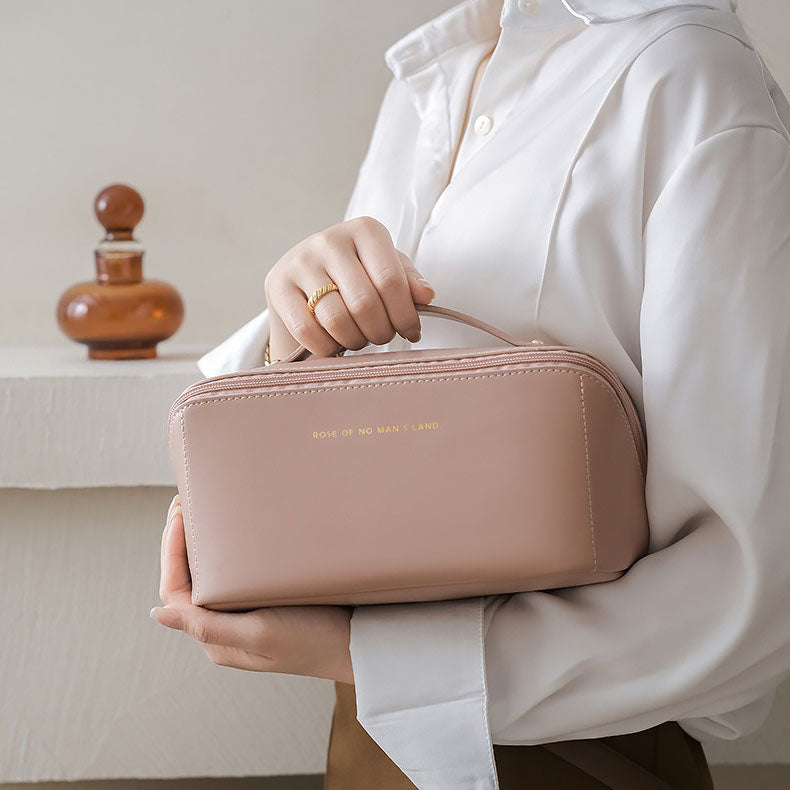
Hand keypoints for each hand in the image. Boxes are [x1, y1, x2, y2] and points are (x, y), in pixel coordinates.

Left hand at [150, 496, 353, 683]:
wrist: (359, 645)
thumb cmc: (311, 641)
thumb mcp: (260, 634)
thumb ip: (209, 626)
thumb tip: (158, 614)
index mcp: (216, 638)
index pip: (176, 591)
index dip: (171, 552)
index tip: (178, 516)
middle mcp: (225, 627)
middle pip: (189, 580)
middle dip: (180, 542)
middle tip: (184, 502)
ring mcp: (245, 615)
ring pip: (209, 575)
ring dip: (199, 544)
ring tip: (199, 510)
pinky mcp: (265, 603)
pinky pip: (232, 574)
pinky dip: (224, 550)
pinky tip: (231, 532)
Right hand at [264, 216, 435, 359]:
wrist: (307, 276)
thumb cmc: (359, 274)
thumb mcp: (388, 269)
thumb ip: (409, 281)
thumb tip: (427, 295)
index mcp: (365, 230)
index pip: (391, 281)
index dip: (405, 315)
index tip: (411, 332)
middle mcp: (329, 240)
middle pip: (365, 304)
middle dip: (380, 332)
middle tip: (382, 337)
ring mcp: (300, 261)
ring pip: (336, 320)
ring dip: (355, 341)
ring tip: (360, 339)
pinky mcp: (277, 285)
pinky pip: (307, 330)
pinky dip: (327, 347)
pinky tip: (335, 345)